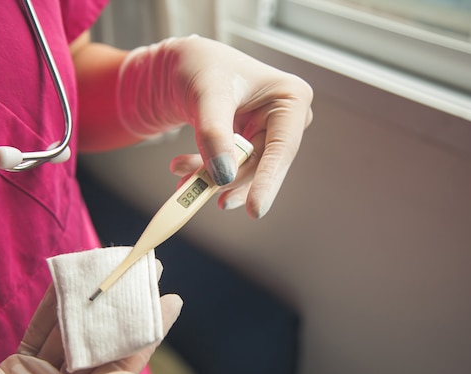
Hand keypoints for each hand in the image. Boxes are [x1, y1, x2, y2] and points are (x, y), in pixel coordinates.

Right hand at [0, 285, 182, 373]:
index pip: (124, 366)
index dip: (150, 332)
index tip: (171, 300)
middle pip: (103, 344)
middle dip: (124, 308)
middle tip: (145, 271)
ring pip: (74, 334)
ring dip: (91, 301)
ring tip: (113, 268)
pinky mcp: (19, 369)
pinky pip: (44, 332)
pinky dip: (55, 308)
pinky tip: (70, 283)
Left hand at [117, 35, 312, 218]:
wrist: (181, 65)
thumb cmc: (200, 67)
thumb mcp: (206, 95)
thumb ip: (215, 134)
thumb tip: (224, 176)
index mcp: (291, 98)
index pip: (282, 149)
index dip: (268, 181)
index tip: (255, 210)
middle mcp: (286, 118)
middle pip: (261, 165)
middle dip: (228, 179)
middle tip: (201, 195)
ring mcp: (269, 133)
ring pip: (242, 171)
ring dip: (211, 176)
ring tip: (179, 170)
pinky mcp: (250, 145)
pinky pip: (231, 168)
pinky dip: (207, 172)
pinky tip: (184, 170)